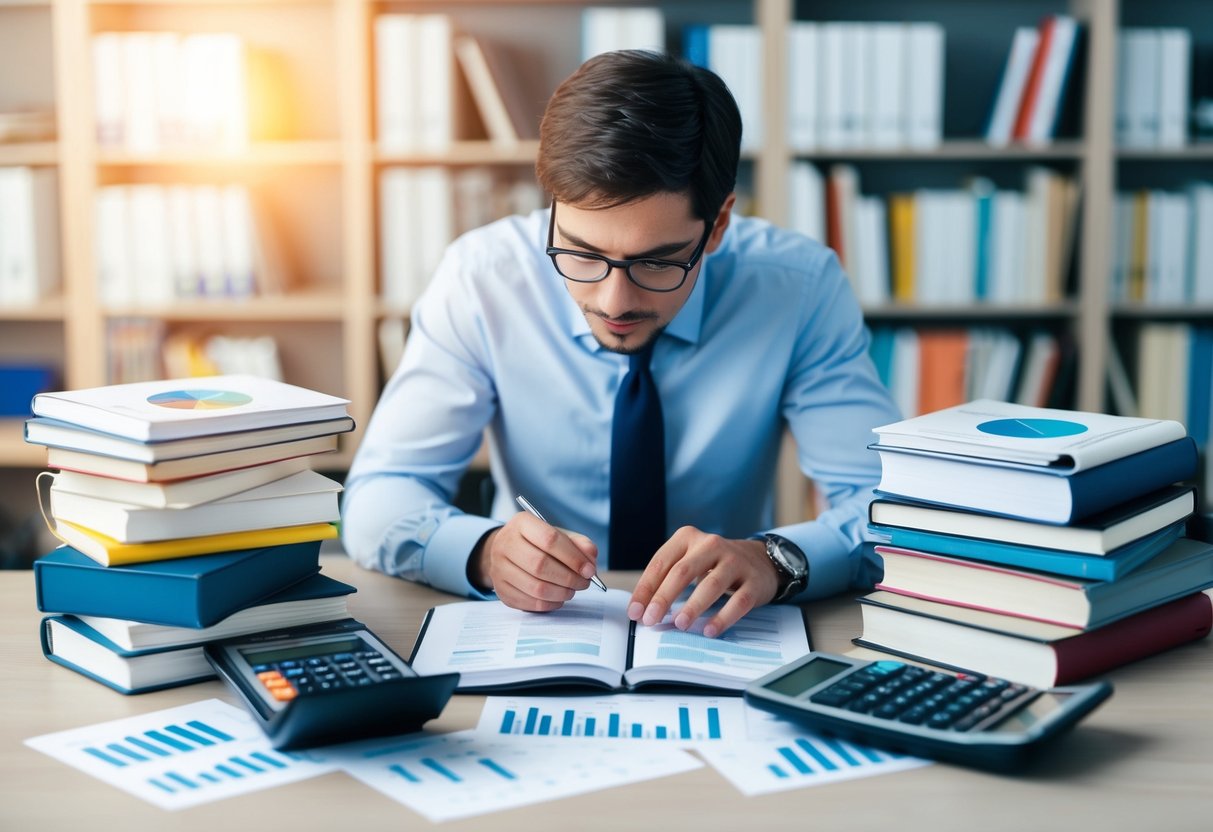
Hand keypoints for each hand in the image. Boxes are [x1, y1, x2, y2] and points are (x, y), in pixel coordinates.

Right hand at [471, 512, 598, 611]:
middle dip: (569, 578)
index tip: (589, 569)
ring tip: (572, 590)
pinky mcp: (501, 590)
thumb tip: (591, 558)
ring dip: (561, 593)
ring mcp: (499, 568)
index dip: (573, 557)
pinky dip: (550, 604)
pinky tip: (558, 597)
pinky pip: (530, 603)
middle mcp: (505, 544)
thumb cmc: (537, 543)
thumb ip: (578, 544)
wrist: (508, 552)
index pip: (549, 539)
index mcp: (521, 523)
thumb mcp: (559, 535)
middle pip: (540, 565)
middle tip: (584, 582)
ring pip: (536, 588)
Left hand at [626, 526, 779, 637]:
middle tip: (651, 620)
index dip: (645, 589)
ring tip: (680, 625)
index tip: (635, 612)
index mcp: (688, 537)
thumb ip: (667, 580)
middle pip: (682, 572)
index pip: (661, 563)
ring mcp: (735, 561)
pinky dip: (723, 617)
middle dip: (663, 598)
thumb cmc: (713, 565)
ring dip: (693, 607)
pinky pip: (738, 601)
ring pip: (711, 585)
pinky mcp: (754, 581)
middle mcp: (711, 545)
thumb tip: (642, 610)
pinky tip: (710, 631)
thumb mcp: (689, 561)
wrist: (760, 560)